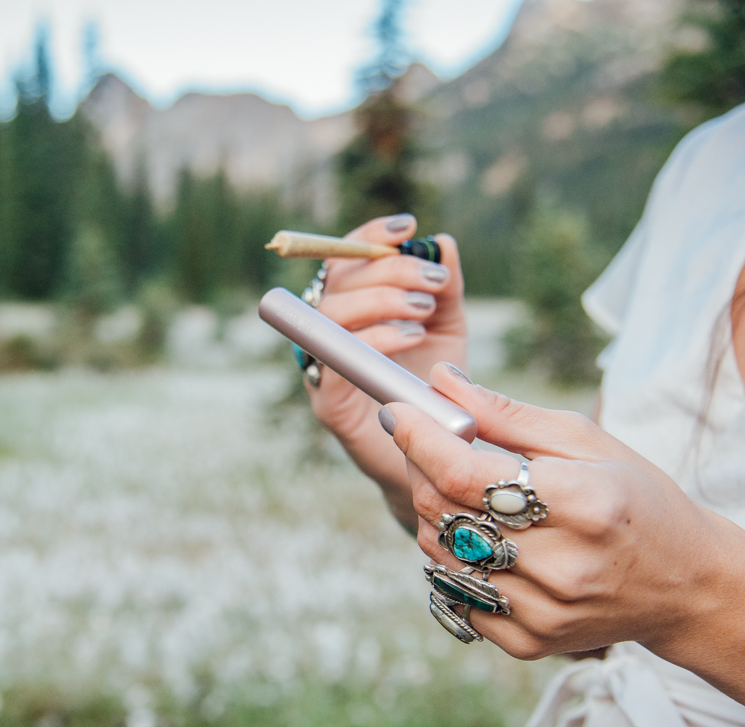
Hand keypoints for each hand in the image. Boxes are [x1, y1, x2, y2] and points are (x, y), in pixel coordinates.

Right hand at [307, 214, 467, 526]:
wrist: (433, 458)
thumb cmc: (433, 390)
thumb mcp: (446, 328)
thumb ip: (444, 287)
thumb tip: (442, 242)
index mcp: (350, 309)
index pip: (344, 260)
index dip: (368, 235)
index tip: (408, 226)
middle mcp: (327, 333)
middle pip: (336, 281)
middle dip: (387, 269)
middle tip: (434, 281)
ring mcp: (322, 368)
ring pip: (330, 315)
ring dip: (381, 301)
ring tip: (426, 311)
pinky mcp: (327, 403)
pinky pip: (335, 361)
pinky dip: (374, 339)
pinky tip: (411, 338)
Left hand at [384, 363, 744, 701]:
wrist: (684, 585)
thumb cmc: (635, 498)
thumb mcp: (585, 442)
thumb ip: (506, 414)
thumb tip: (440, 382)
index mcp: (583, 504)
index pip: (463, 475)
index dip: (418, 439)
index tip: (396, 412)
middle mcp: (561, 565)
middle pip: (442, 512)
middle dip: (419, 468)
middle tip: (426, 446)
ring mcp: (542, 610)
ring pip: (437, 553)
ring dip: (433, 515)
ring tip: (463, 496)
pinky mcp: (528, 642)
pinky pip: (454, 595)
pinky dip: (450, 561)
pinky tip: (479, 542)